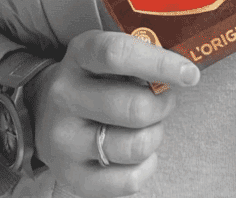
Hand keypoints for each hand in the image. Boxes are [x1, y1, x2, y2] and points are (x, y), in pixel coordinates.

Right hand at [26, 30, 198, 196]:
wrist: (45, 112)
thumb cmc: (93, 79)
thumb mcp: (107, 55)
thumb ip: (140, 56)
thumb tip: (184, 70)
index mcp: (79, 55)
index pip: (118, 55)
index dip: (160, 63)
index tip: (190, 74)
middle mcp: (65, 96)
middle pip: (135, 108)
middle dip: (163, 105)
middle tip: (164, 99)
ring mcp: (65, 140)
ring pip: (135, 146)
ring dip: (155, 134)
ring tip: (148, 125)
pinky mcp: (72, 176)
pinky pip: (128, 181)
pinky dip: (146, 166)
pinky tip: (139, 153)